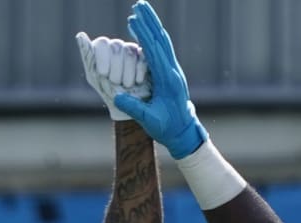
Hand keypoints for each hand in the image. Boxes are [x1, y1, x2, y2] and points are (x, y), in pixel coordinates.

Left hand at [75, 32, 149, 120]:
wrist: (129, 106)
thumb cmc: (109, 91)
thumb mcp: (94, 76)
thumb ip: (88, 56)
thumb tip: (80, 35)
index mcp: (102, 49)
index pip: (102, 43)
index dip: (103, 58)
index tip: (103, 74)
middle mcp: (117, 46)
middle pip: (116, 46)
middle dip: (115, 69)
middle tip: (115, 82)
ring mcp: (133, 50)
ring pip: (130, 50)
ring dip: (127, 72)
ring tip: (127, 85)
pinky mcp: (146, 57)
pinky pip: (143, 57)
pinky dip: (139, 71)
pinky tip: (138, 81)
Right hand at [112, 1, 207, 158]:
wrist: (184, 132)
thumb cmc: (167, 128)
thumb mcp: (150, 120)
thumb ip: (134, 109)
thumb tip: (116, 97)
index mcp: (167, 80)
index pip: (154, 51)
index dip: (143, 34)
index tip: (133, 19)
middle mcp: (172, 70)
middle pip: (161, 40)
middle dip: (149, 21)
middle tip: (139, 3)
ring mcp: (173, 70)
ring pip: (163, 42)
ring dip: (152, 25)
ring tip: (142, 9)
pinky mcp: (170, 72)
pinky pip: (162, 50)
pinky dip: (153, 37)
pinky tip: (146, 30)